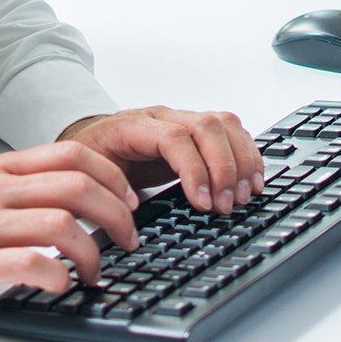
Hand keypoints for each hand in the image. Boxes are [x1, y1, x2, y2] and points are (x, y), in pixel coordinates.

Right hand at [0, 140, 139, 324]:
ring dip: (92, 252)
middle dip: (116, 214)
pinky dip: (59, 276)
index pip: (73, 155)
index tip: (130, 200)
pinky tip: (62, 284)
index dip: (113, 176)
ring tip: (95, 271)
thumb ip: (29, 188)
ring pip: (61, 224)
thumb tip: (87, 194)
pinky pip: (30, 264)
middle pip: (77, 186)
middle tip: (128, 238)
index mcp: (2, 170)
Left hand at [59, 106, 264, 216]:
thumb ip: (110, 195)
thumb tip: (129, 225)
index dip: (194, 170)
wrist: (89, 142)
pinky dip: (246, 155)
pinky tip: (251, 180)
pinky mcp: (197, 130)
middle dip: (223, 168)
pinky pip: (231, 131)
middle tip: (226, 205)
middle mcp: (162, 117)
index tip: (203, 204)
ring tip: (242, 196)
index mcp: (132, 126)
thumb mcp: (91, 177)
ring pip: (223, 124)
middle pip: (206, 126)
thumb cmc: (91, 161)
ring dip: (240, 161)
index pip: (174, 138)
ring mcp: (181, 119)